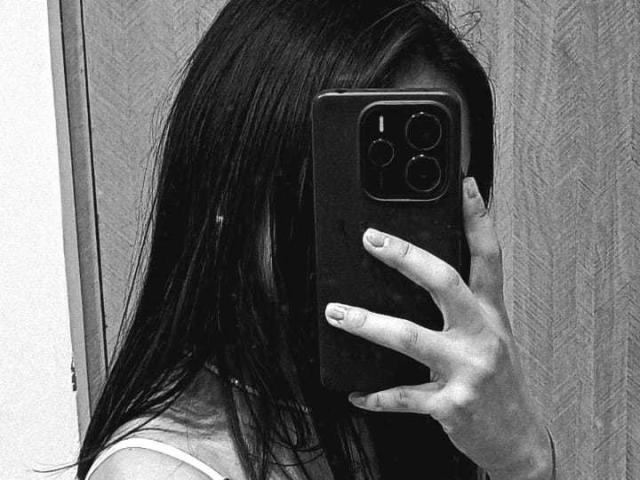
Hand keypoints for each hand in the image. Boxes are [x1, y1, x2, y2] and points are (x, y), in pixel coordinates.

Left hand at [324, 177, 553, 479]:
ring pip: (410, 337)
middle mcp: (482, 335)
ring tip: (336, 313)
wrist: (517, 439)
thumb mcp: (493, 336)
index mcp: (491, 314)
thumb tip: (423, 272)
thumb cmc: (499, 382)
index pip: (488, 257)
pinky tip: (356, 393)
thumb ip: (467, 306)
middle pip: (445, 283)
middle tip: (371, 240)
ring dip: (367, 324)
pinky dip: (375, 396)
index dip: (479, 218)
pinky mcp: (450, 404)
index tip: (466, 186)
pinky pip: (402, 396)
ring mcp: (467, 369)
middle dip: (406, 257)